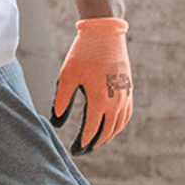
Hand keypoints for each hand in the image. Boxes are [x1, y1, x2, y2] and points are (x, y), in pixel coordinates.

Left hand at [50, 17, 132, 152]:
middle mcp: (116, 102)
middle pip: (106, 132)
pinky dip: (117, 125)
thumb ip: (61, 101)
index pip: (91, 131)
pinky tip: (110, 127)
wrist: (105, 33)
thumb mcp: (67, 76)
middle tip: (82, 150)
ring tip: (95, 142)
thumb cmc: (83, 53)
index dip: (82, 143)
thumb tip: (56, 122)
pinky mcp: (128, 90)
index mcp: (99, 101)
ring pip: (117, 126)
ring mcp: (125, 96)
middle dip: (93, 144)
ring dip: (106, 136)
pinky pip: (125, 116)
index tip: (74, 150)